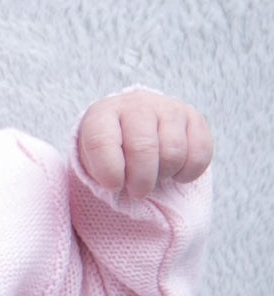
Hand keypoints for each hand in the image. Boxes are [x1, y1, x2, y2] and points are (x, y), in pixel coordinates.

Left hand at [78, 90, 212, 198]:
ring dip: (164, 174)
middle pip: (142, 149)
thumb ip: (101, 173)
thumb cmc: (111, 150)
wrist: (133, 127)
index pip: (101, 143)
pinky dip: (188, 173)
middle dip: (140, 181)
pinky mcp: (194, 117)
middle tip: (137, 190)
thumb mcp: (95, 159)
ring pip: (173, 153)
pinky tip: (175, 171)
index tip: (113, 186)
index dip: (109, 172)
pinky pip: (200, 154)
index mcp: (102, 114)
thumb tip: (118, 187)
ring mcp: (167, 108)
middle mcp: (136, 105)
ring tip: (154, 174)